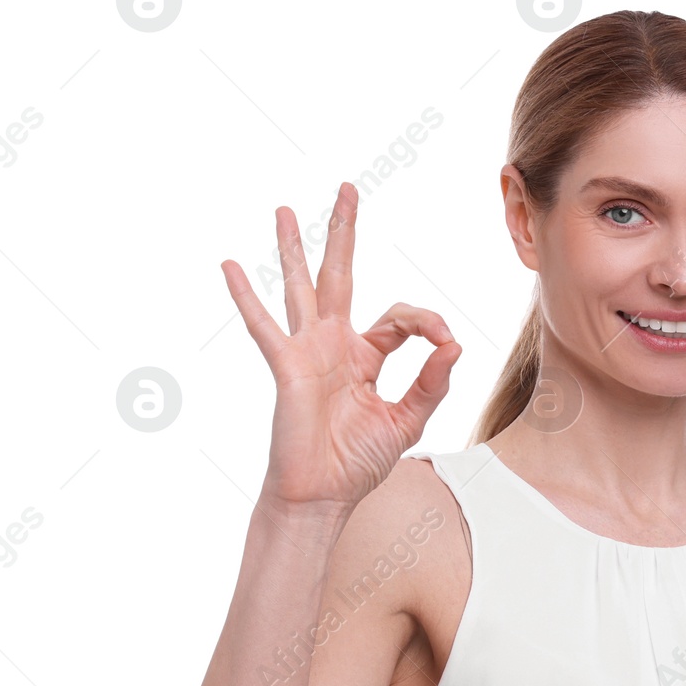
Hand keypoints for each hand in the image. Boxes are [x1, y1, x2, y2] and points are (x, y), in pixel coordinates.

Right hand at [221, 182, 462, 510]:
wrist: (323, 496)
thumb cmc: (358, 462)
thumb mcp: (407, 420)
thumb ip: (432, 383)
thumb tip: (454, 346)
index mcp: (365, 357)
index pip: (400, 319)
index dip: (427, 323)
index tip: (445, 341)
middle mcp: (334, 346)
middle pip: (340, 277)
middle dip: (343, 233)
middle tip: (347, 189)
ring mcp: (308, 352)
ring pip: (301, 287)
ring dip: (293, 247)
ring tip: (283, 209)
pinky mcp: (288, 367)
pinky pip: (265, 327)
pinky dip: (246, 297)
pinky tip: (230, 265)